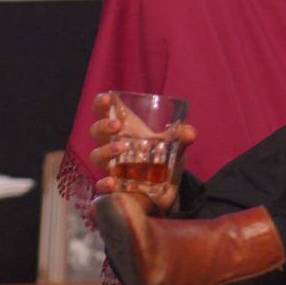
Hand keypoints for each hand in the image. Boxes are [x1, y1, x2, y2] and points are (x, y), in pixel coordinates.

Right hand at [89, 96, 194, 213]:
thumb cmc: (163, 154)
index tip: (106, 98)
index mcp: (124, 127)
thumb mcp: (174, 143)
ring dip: (105, 150)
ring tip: (121, 148)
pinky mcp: (115, 186)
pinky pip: (102, 185)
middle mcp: (112, 143)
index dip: (100, 103)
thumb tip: (189, 133)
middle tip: (117, 126)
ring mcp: (111, 165)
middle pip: (96, 131)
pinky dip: (104, 184)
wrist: (166, 184)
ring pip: (96, 155)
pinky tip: (112, 183)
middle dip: (103, 126)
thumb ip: (182, 135)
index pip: (104, 110)